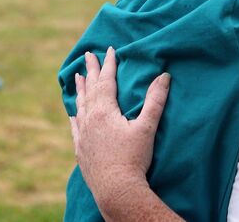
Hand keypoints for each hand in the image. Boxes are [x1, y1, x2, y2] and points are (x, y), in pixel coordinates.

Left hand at [70, 48, 170, 213]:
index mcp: (105, 111)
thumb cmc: (133, 158)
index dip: (108, 64)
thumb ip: (155, 100)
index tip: (109, 49)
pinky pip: (75, 126)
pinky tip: (74, 113)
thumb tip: (164, 76)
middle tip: (87, 55)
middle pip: (90, 89)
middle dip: (90, 70)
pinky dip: (75, 115)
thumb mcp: (147, 127)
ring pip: (80, 105)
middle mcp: (90, 119)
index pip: (106, 81)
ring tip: (77, 77)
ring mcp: (83, 134)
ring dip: (80, 89)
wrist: (116, 190)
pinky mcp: (80, 149)